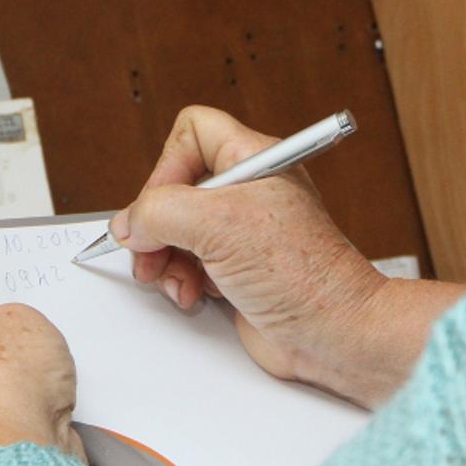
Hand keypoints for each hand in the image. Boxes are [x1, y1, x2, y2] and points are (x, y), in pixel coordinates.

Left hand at [0, 297, 86, 465]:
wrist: (13, 444)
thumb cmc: (2, 378)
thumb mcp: (20, 316)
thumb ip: (11, 317)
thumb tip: (13, 331)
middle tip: (24, 332)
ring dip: (13, 378)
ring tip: (42, 370)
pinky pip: (1, 414)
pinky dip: (22, 409)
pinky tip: (44, 401)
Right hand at [112, 106, 465, 407]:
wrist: (334, 333)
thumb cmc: (302, 272)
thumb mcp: (218, 225)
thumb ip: (160, 212)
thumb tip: (131, 224)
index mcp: (254, 160)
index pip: (194, 133)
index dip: (168, 164)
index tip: (162, 201)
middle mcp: (247, 192)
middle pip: (176, 187)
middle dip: (156, 222)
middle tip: (149, 249)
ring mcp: (241, 233)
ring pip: (176, 229)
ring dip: (164, 257)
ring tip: (174, 279)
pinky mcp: (236, 269)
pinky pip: (189, 263)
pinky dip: (181, 279)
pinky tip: (194, 294)